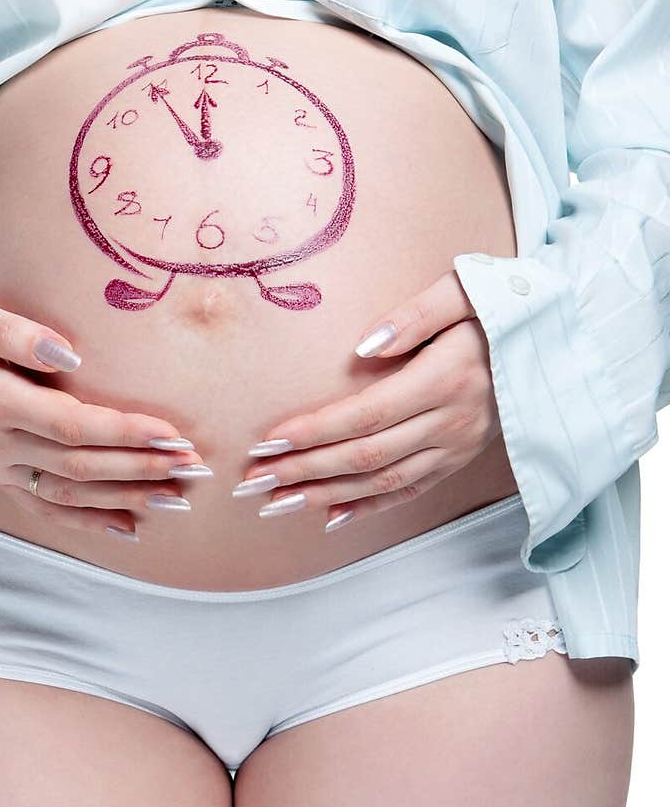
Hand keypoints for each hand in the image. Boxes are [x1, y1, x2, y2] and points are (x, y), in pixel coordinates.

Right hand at [0, 292, 206, 540]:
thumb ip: (15, 333)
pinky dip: (88, 521)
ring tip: (176, 500)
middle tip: (192, 467)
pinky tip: (129, 527)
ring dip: (125, 500)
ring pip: (67, 495)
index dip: (127, 433)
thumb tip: (70, 355)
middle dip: (140, 469)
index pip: (74, 426)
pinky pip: (44, 508)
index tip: (174, 434)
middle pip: (79, 466)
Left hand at [238, 269, 501, 529]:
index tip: (268, 440)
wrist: (554, 339)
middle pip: (365, 455)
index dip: (314, 431)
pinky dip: (368, 507)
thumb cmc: (499, 306)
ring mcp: (457, 447)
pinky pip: (409, 490)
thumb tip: (363, 346)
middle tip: (253, 481)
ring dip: (325, 495)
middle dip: (304, 470)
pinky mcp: (458, 458)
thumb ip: (414, 314)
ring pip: (382, 481)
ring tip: (275, 502)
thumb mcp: (464, 290)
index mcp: (445, 379)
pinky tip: (330, 516)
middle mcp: (451, 422)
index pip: (365, 415)